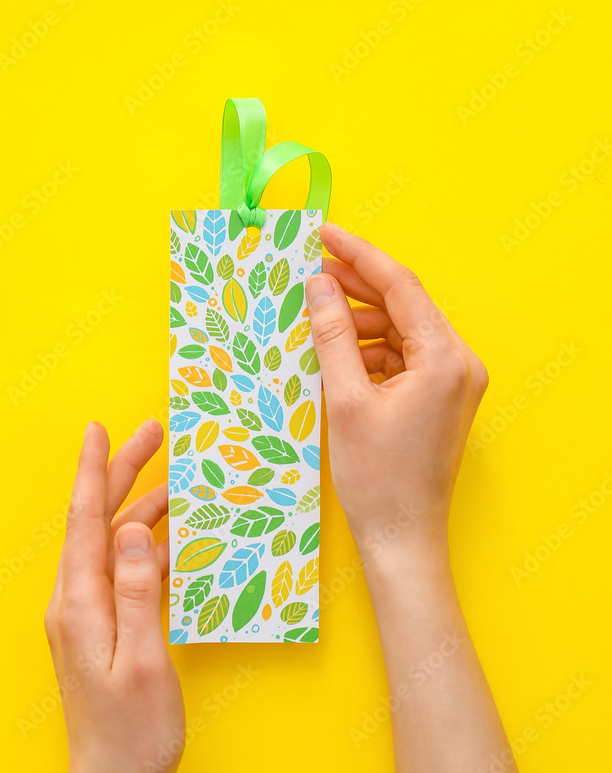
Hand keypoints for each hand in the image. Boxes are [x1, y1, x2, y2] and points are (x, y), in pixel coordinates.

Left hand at [44, 419, 184, 772]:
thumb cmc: (133, 734)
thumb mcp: (144, 660)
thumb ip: (139, 592)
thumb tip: (136, 532)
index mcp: (80, 604)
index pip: (85, 520)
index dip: (95, 470)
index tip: (100, 429)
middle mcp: (76, 603)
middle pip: (98, 522)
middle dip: (124, 475)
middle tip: (153, 434)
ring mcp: (87, 617)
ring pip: (114, 546)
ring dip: (145, 512)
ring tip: (182, 486)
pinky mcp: (102, 631)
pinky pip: (125, 574)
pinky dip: (151, 551)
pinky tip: (179, 544)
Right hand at [305, 222, 488, 566]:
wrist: (403, 539)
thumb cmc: (378, 480)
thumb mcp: (346, 401)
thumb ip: (333, 336)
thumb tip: (319, 285)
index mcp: (446, 359)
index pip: (401, 286)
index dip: (359, 255)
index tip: (325, 233)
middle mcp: (460, 364)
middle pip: (405, 305)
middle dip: (357, 287)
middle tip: (311, 271)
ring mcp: (454, 382)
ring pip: (402, 331)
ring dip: (361, 322)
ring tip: (317, 318)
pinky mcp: (440, 398)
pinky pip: (404, 357)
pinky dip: (371, 351)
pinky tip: (337, 352)